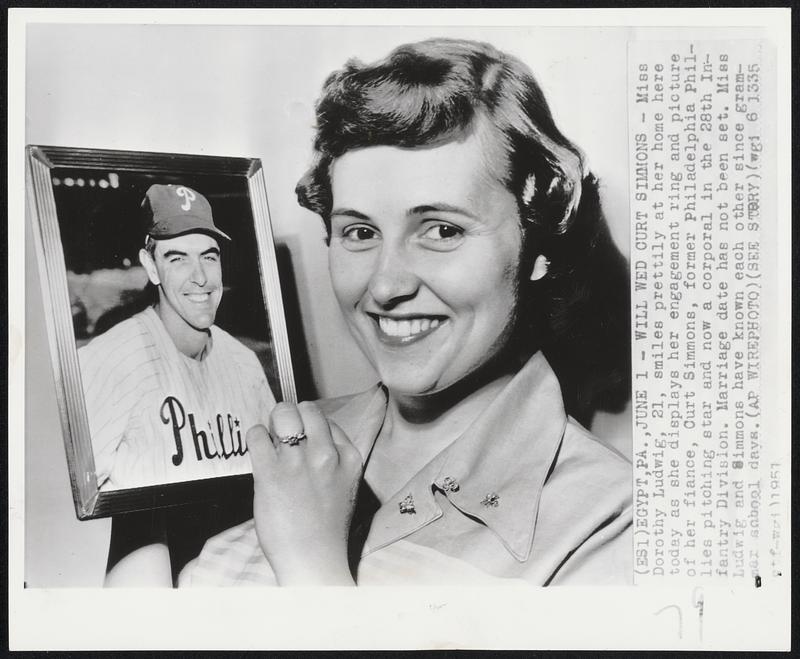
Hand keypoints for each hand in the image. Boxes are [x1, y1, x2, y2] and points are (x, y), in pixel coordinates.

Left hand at [248, 401, 362, 584]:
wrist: (313, 559)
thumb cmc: (327, 528)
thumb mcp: (345, 485)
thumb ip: (333, 459)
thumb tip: (307, 437)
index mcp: (348, 458)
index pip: (326, 420)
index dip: (309, 424)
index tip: (301, 434)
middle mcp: (325, 455)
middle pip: (306, 410)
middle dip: (291, 414)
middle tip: (282, 428)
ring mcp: (298, 464)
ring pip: (283, 415)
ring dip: (273, 422)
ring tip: (269, 435)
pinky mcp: (271, 474)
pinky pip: (257, 435)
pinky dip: (255, 436)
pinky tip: (258, 447)